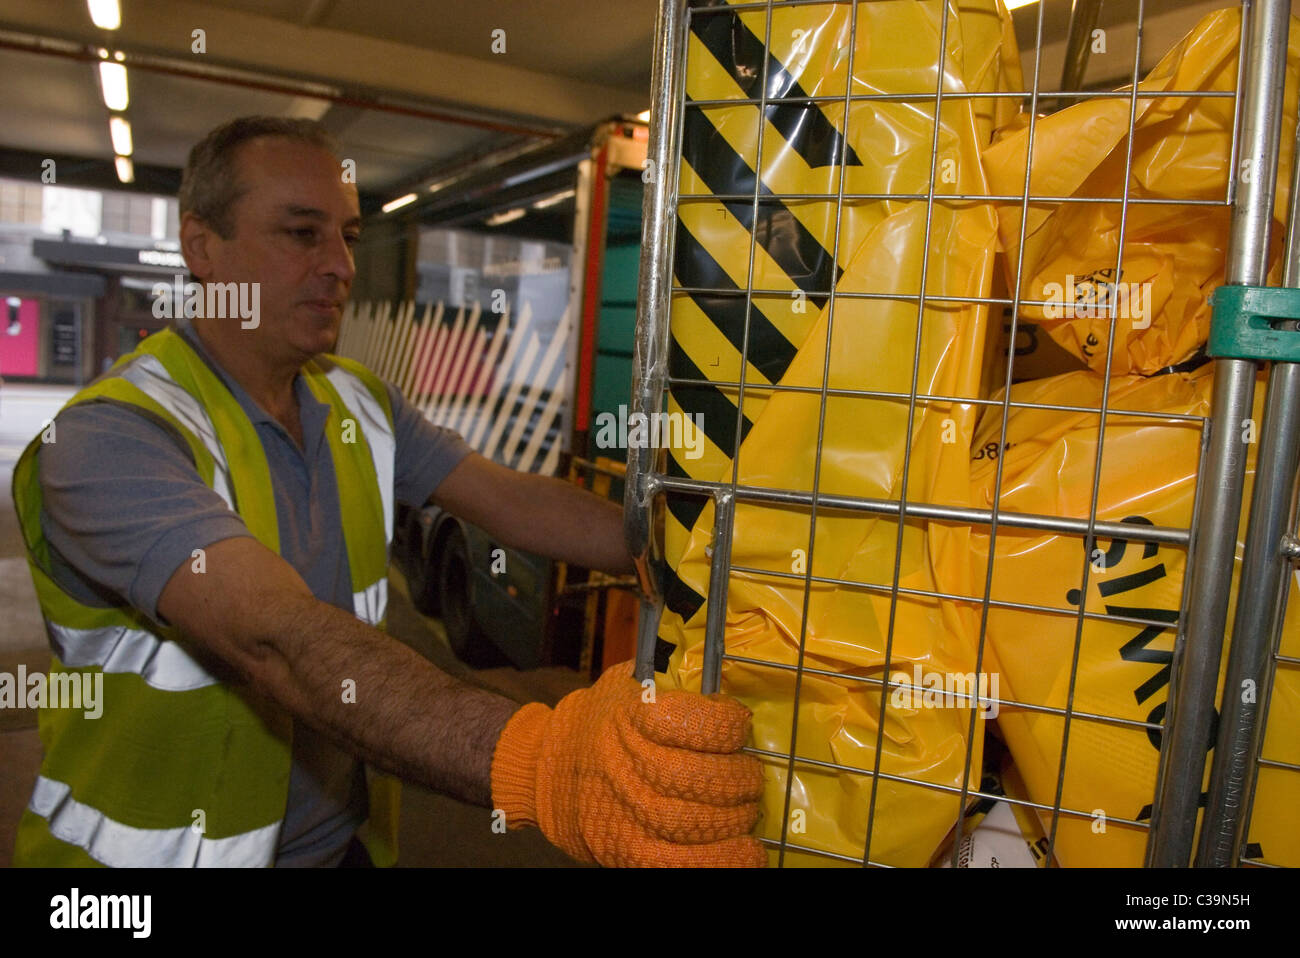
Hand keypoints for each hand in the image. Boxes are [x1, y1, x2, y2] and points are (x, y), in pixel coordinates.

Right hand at [490, 661, 766, 866]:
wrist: (544, 768)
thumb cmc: (600, 721)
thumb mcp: (627, 684)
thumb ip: (668, 680)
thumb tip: (722, 685)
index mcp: (630, 718)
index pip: (695, 723)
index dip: (729, 724)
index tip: (737, 723)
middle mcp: (627, 766)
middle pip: (701, 778)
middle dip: (740, 777)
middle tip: (748, 775)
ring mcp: (626, 814)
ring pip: (695, 822)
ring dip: (736, 818)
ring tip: (745, 808)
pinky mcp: (627, 852)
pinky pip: (680, 863)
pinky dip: (720, 859)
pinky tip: (746, 850)